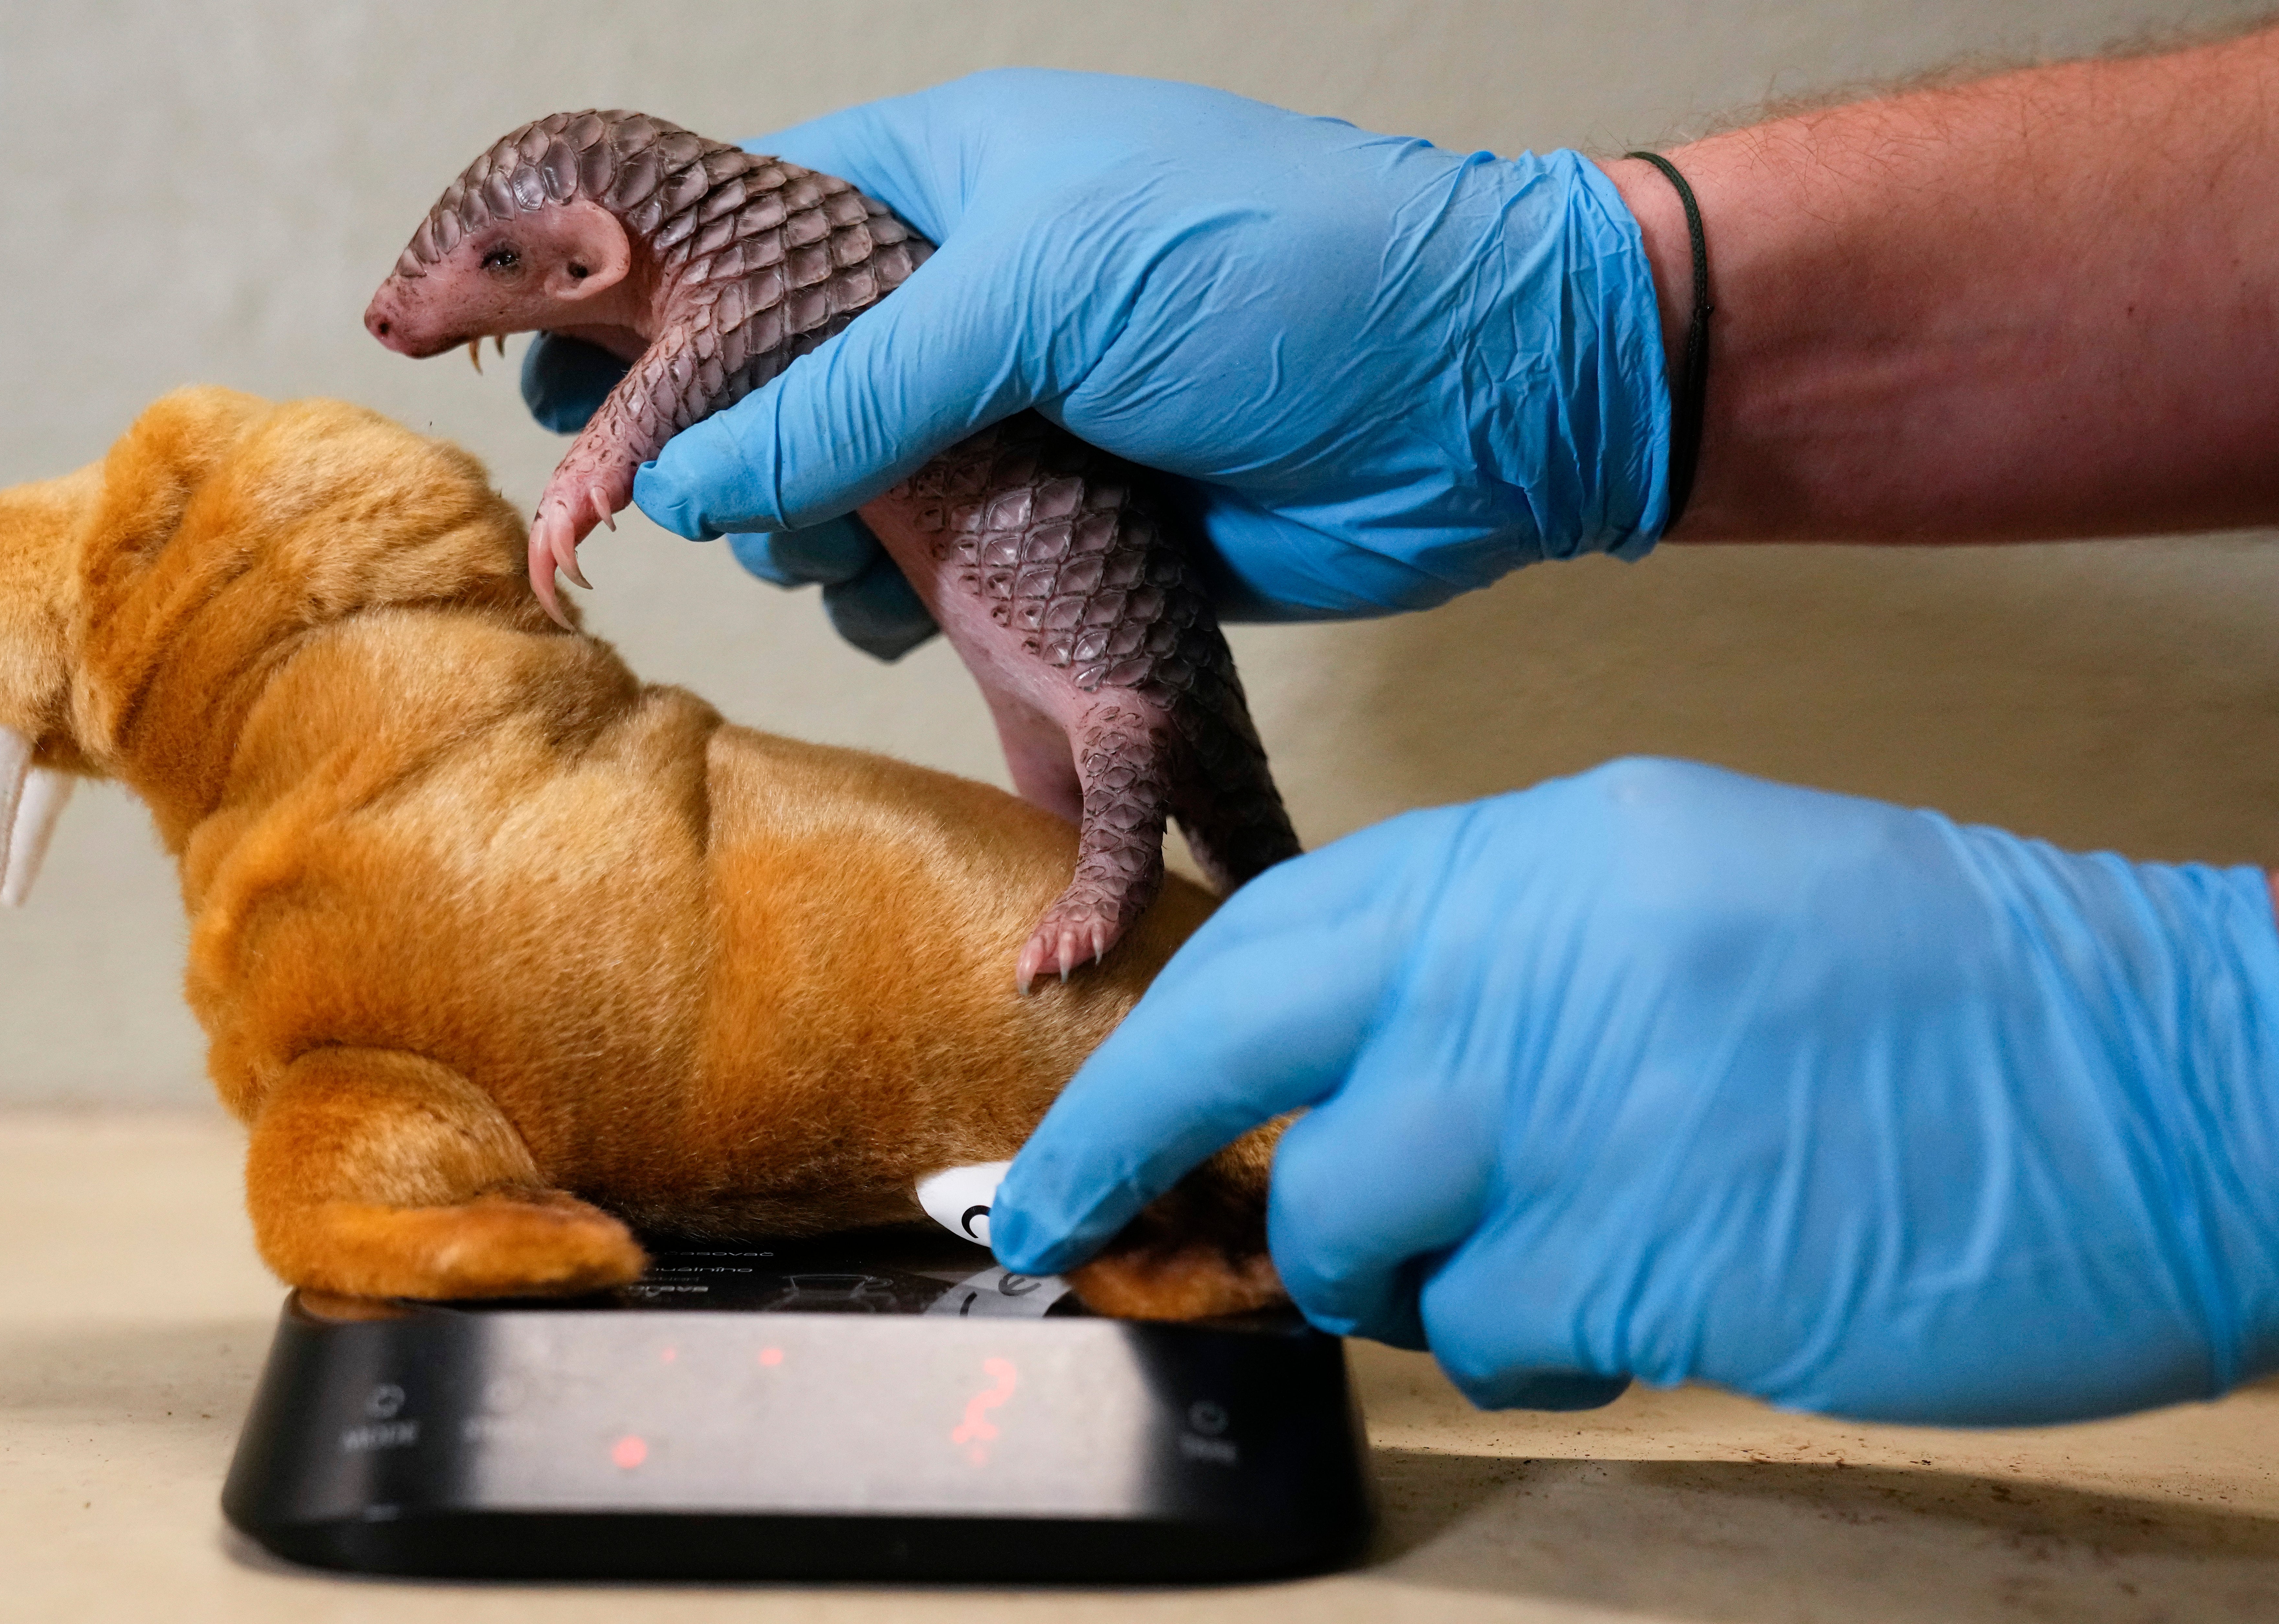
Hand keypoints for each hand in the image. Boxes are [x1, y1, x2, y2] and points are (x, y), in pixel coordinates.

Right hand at [523, 68, 1671, 646]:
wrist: (1474, 402)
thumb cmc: (1278, 278)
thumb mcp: (1043, 291)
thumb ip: (851, 386)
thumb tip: (680, 475)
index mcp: (946, 196)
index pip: (736, 232)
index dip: (621, 295)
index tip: (521, 363)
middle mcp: (964, 311)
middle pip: (762, 387)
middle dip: (714, 450)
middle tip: (686, 498)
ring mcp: (1011, 429)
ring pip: (834, 502)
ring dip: (818, 543)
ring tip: (857, 552)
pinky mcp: (1062, 539)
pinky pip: (932, 584)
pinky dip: (907, 609)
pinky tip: (931, 612)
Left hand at [990, 758, 2278, 1424]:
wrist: (2170, 1073)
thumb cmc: (1943, 994)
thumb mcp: (1692, 897)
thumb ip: (1507, 965)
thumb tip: (1356, 1061)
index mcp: (1545, 856)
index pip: (1271, 936)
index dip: (1152, 1035)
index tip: (1080, 1117)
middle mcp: (1527, 962)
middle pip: (1240, 1053)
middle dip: (1123, 1144)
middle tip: (1058, 1220)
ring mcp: (1572, 1112)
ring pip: (1353, 1225)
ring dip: (1392, 1271)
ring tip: (1517, 1256)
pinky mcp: (1637, 1260)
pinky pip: (1489, 1331)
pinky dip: (1527, 1339)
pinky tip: (1633, 1301)